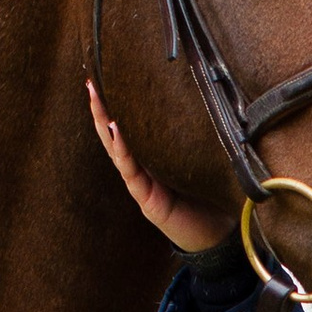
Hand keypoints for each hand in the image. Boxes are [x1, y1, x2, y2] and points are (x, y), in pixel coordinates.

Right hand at [86, 79, 235, 255]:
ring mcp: (143, 184)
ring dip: (105, 123)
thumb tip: (212, 94)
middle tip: (91, 80)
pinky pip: (132, 172)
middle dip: (102, 108)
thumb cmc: (214, 195)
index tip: (107, 74)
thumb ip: (199, 134)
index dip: (118, 102)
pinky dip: (122, 150)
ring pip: (117, 149)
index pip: (132, 124)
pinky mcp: (148, 201)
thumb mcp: (205, 157)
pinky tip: (115, 129)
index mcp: (155, 156)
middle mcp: (144, 168)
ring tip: (95, 98)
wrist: (221, 237)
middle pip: (116, 133)